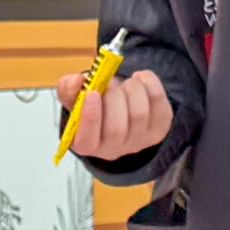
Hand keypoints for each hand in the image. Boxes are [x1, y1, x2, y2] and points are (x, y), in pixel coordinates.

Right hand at [55, 63, 174, 164]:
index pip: (88, 140)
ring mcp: (139, 142)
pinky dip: (150, 84)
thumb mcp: (77, 98)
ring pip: (139, 115)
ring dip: (132, 89)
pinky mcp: (159, 129)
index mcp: (87, 144)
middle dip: (114, 98)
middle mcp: (113, 149)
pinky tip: (140, 79)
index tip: (92, 93)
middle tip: (110, 83)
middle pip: (116, 129)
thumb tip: (78, 80)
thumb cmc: (96, 106)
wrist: (121, 110)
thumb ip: (70, 88)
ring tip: (126, 82)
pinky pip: (158, 104)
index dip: (90, 117)